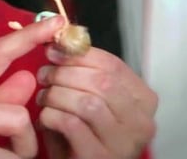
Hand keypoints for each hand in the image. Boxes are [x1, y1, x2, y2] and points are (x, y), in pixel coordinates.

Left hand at [36, 46, 157, 158]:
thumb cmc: (82, 131)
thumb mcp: (89, 95)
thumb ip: (84, 69)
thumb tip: (61, 39)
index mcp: (143, 99)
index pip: (113, 64)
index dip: (78, 53)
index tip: (53, 50)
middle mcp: (142, 123)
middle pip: (101, 81)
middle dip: (64, 73)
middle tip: (44, 75)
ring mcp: (124, 143)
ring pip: (88, 102)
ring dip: (57, 95)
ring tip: (43, 98)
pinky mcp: (101, 158)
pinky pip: (72, 124)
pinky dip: (52, 115)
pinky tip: (44, 118)